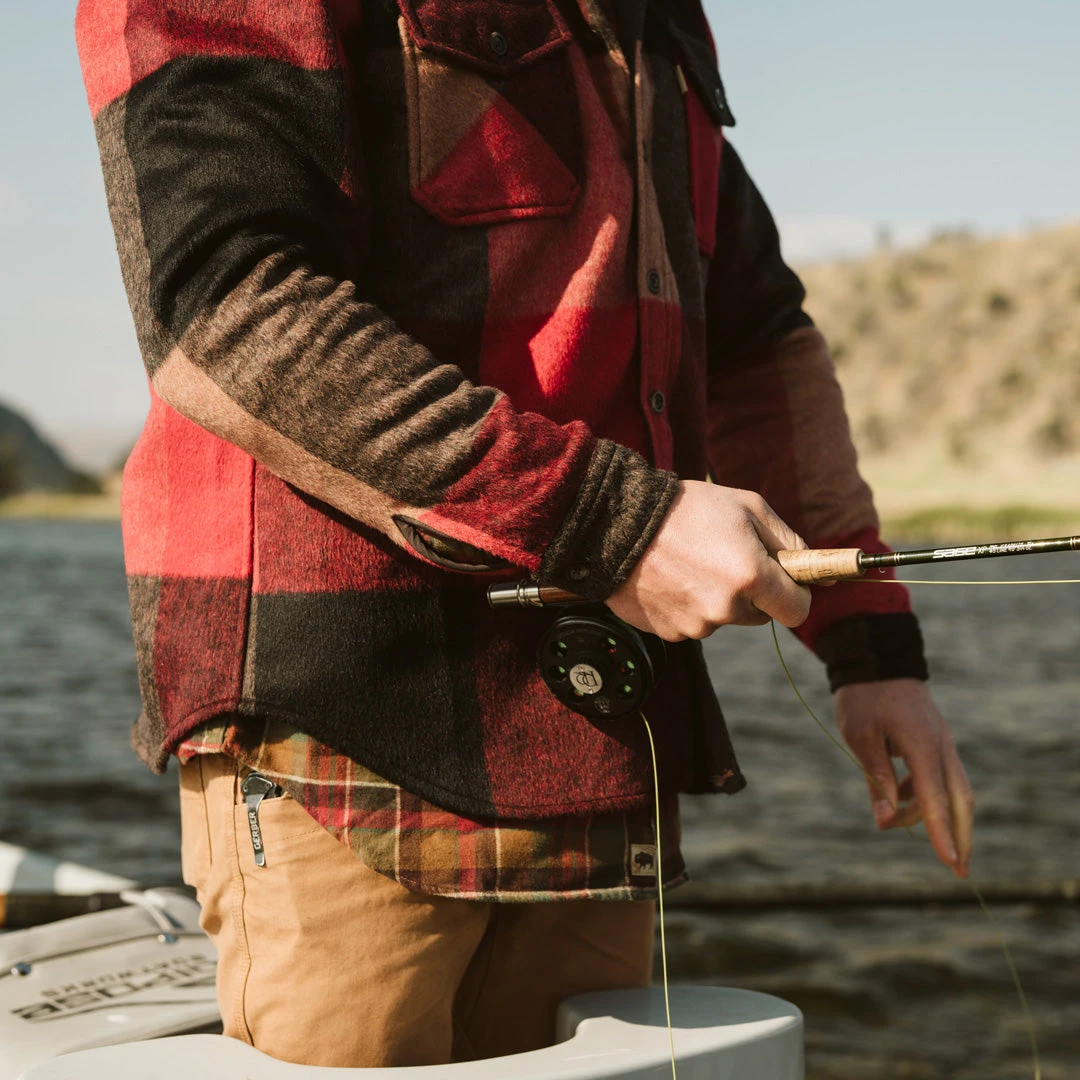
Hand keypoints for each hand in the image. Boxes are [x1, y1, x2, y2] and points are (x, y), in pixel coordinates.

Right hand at [606, 480, 810, 640]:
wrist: (616, 523)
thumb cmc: (686, 508)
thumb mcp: (748, 507)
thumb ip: (788, 541)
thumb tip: (818, 571)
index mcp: (751, 576)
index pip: (797, 610)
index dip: (796, 594)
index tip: (787, 581)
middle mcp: (726, 608)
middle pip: (760, 615)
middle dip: (752, 592)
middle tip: (726, 558)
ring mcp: (696, 625)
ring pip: (723, 618)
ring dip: (716, 597)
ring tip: (689, 562)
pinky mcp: (670, 633)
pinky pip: (692, 623)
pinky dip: (687, 604)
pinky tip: (670, 577)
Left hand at [833, 679, 973, 876]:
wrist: (876, 659)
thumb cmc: (863, 697)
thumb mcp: (860, 737)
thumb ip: (875, 778)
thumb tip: (884, 820)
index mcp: (923, 746)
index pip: (935, 799)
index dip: (941, 833)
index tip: (949, 864)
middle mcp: (941, 746)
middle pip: (961, 800)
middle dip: (960, 836)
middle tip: (958, 870)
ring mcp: (941, 743)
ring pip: (950, 790)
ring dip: (930, 813)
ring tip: (892, 820)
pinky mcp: (934, 742)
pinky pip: (936, 777)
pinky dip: (920, 794)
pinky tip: (893, 797)